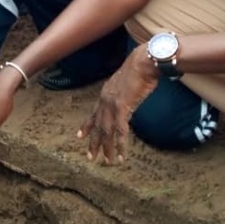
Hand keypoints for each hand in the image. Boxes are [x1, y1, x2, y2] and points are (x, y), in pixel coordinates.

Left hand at [78, 45, 159, 164]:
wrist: (145, 61)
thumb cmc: (140, 70)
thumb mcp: (127, 84)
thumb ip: (124, 94)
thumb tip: (127, 101)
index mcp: (106, 94)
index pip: (93, 113)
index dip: (87, 126)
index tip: (80, 136)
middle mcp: (105, 99)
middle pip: (98, 125)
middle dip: (94, 142)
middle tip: (91, 157)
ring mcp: (112, 103)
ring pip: (107, 131)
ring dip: (107, 148)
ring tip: (107, 161)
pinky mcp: (123, 107)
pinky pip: (120, 131)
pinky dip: (120, 144)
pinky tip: (121, 155)